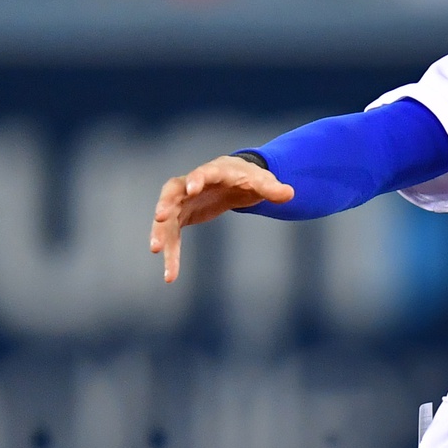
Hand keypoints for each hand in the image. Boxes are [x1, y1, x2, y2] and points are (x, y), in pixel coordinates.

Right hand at [150, 155, 295, 283]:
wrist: (236, 180)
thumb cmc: (248, 178)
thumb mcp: (262, 182)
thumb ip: (273, 189)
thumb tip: (291, 194)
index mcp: (213, 172)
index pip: (201, 173)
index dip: (195, 180)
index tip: (190, 189)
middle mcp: (191, 184)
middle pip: (172, 191)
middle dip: (166, 203)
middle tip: (159, 217)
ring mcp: (184, 201)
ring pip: (167, 216)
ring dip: (160, 231)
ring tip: (156, 250)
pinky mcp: (182, 217)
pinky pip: (172, 235)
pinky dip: (170, 253)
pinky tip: (170, 275)